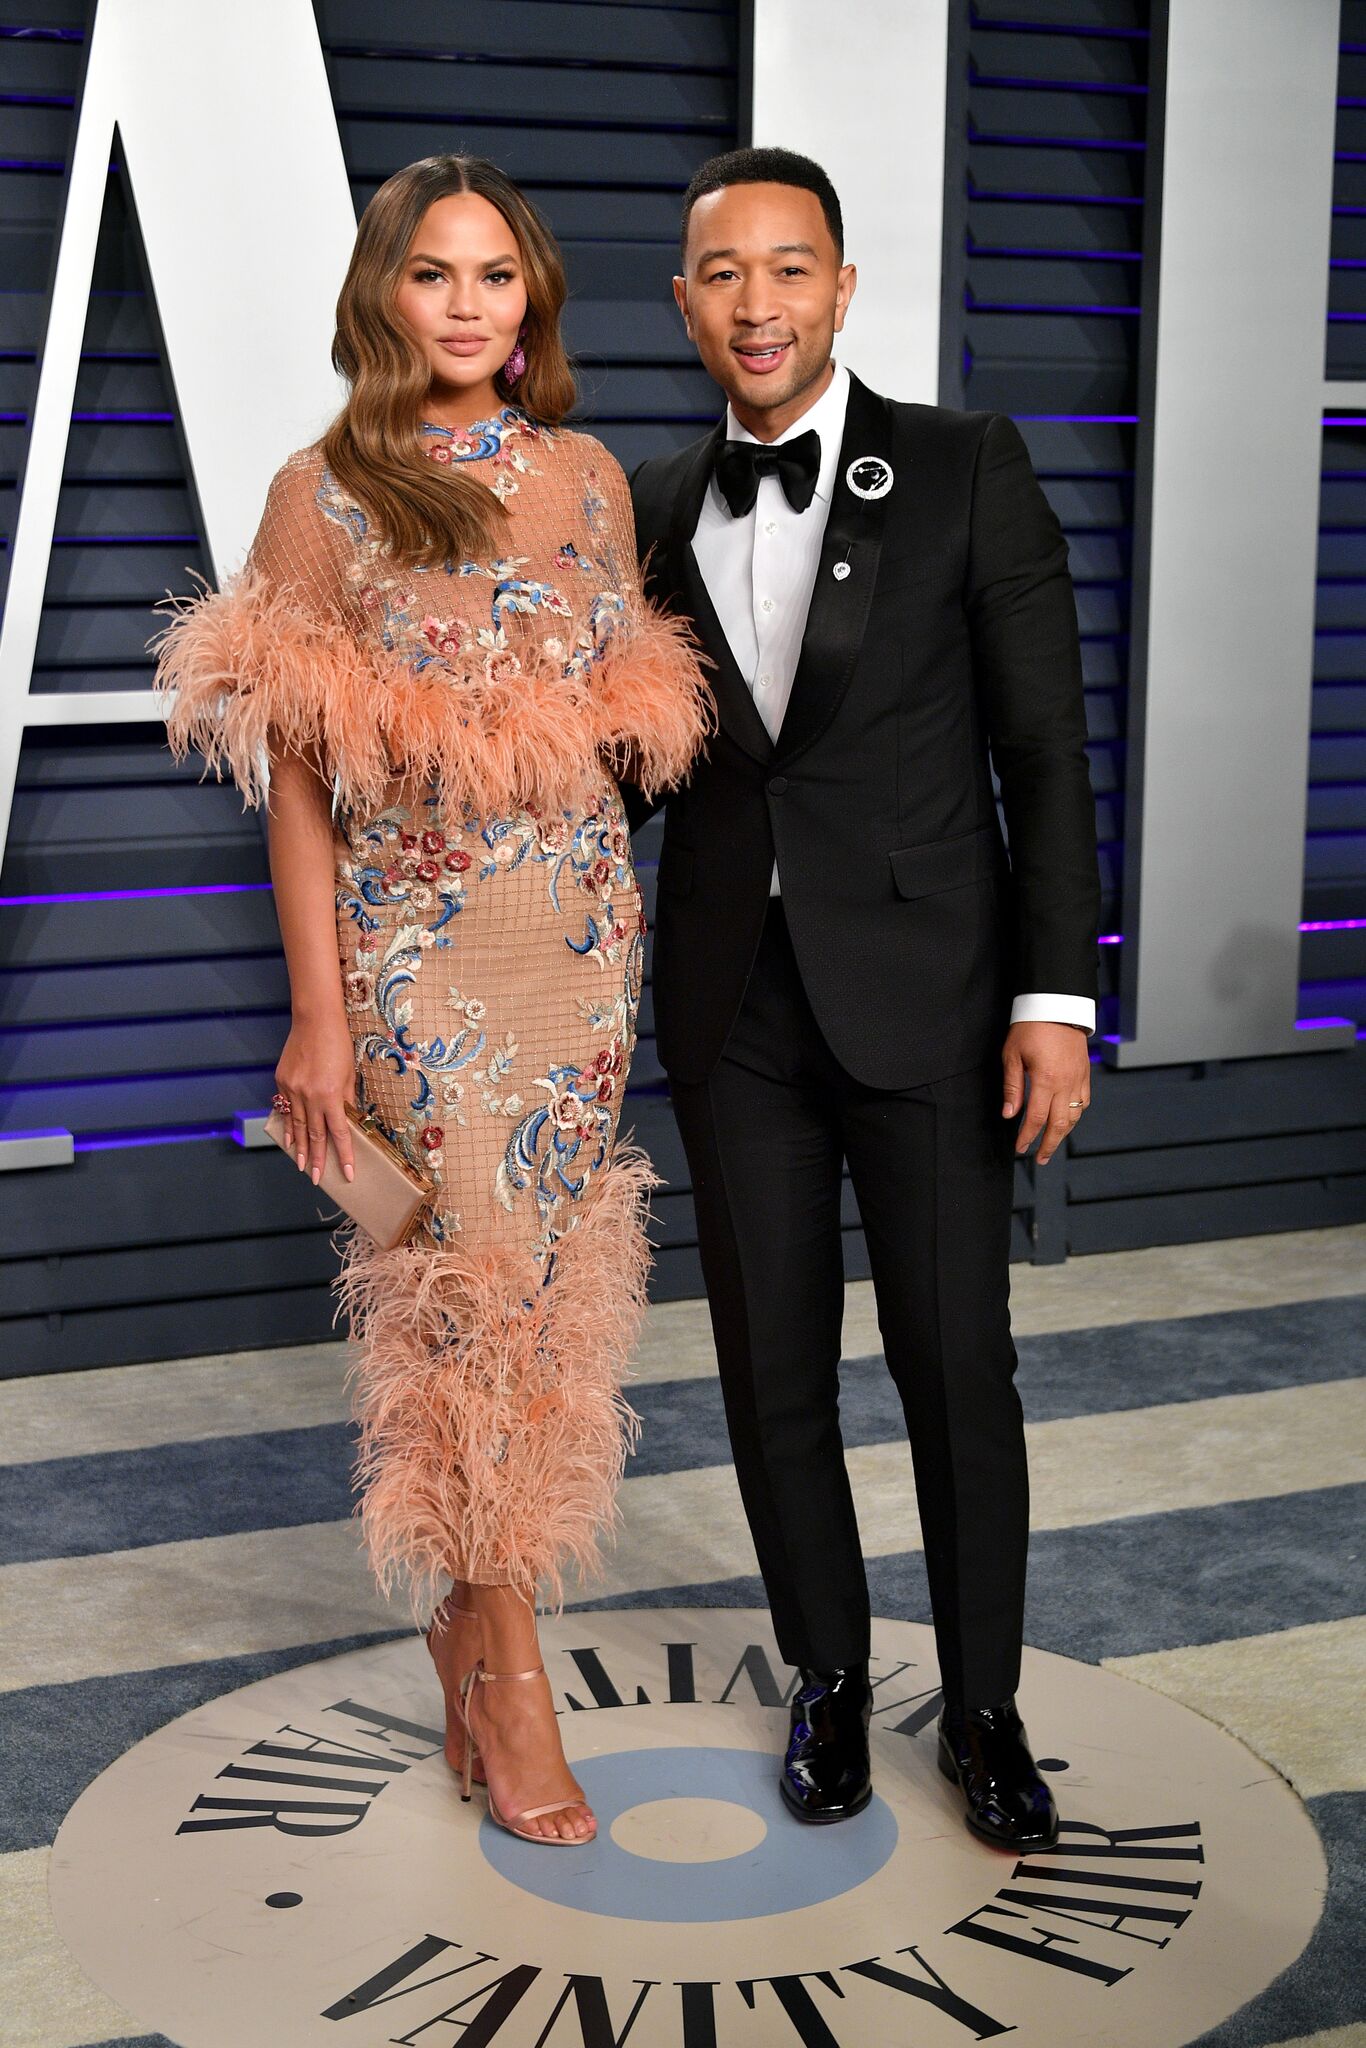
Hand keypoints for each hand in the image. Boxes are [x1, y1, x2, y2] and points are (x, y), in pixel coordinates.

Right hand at [274, 1014, 357, 1185]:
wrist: (314, 1020)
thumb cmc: (338, 1045)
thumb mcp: (348, 1074)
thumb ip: (345, 1100)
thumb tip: (346, 1120)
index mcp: (330, 1095)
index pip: (339, 1133)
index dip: (344, 1155)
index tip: (348, 1173)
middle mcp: (310, 1096)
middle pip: (314, 1135)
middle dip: (317, 1159)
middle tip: (317, 1179)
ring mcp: (292, 1089)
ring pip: (296, 1125)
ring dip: (300, 1148)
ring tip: (302, 1165)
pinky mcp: (282, 1081)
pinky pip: (286, 1108)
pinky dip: (288, 1125)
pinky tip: (289, 1139)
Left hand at [1001, 1021, 1090, 1164]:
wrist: (1057, 1005)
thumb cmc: (1030, 1027)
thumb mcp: (1013, 1055)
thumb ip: (1013, 1087)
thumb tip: (1009, 1114)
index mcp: (1046, 1079)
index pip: (1036, 1118)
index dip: (1028, 1137)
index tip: (1020, 1148)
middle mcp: (1066, 1083)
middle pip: (1060, 1124)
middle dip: (1049, 1145)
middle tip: (1040, 1159)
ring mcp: (1079, 1078)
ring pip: (1075, 1116)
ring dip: (1063, 1134)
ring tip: (1051, 1144)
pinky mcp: (1085, 1073)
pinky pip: (1084, 1102)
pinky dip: (1076, 1116)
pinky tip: (1067, 1121)